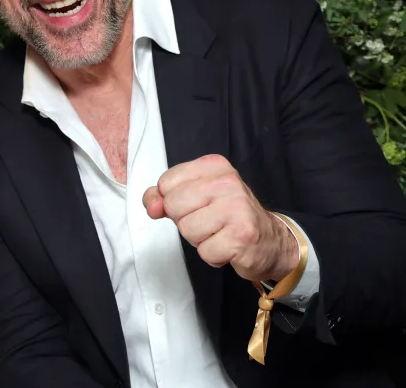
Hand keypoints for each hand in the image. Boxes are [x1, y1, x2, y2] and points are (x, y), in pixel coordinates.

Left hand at [142, 154, 298, 282]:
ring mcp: (237, 209)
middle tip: (209, 222)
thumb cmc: (228, 217)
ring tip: (219, 233)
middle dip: (185, 221)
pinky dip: (213, 255)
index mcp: (214, 166)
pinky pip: (204, 251)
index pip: (166, 182)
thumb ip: (165, 196)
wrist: (270, 241)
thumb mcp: (195, 197)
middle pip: (174, 206)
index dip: (171, 200)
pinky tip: (228, 247)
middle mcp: (228, 182)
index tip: (192, 205)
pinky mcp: (242, 236)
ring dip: (199, 240)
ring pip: (187, 230)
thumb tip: (152, 204)